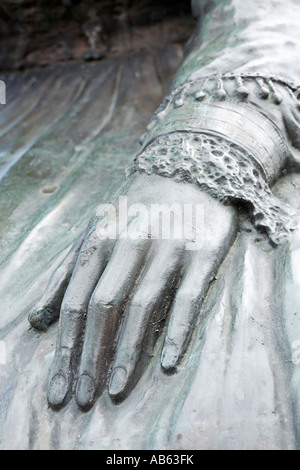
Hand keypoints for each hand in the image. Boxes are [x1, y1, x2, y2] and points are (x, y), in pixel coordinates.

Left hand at [29, 173, 237, 408]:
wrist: (189, 171)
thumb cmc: (135, 210)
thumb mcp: (93, 231)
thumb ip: (64, 271)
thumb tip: (37, 320)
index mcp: (99, 239)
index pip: (74, 301)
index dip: (64, 347)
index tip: (58, 387)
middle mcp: (129, 243)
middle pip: (103, 307)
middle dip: (89, 356)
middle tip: (83, 399)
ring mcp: (166, 247)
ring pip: (142, 305)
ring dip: (128, 351)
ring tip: (116, 389)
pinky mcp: (201, 252)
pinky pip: (188, 297)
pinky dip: (178, 330)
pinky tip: (170, 363)